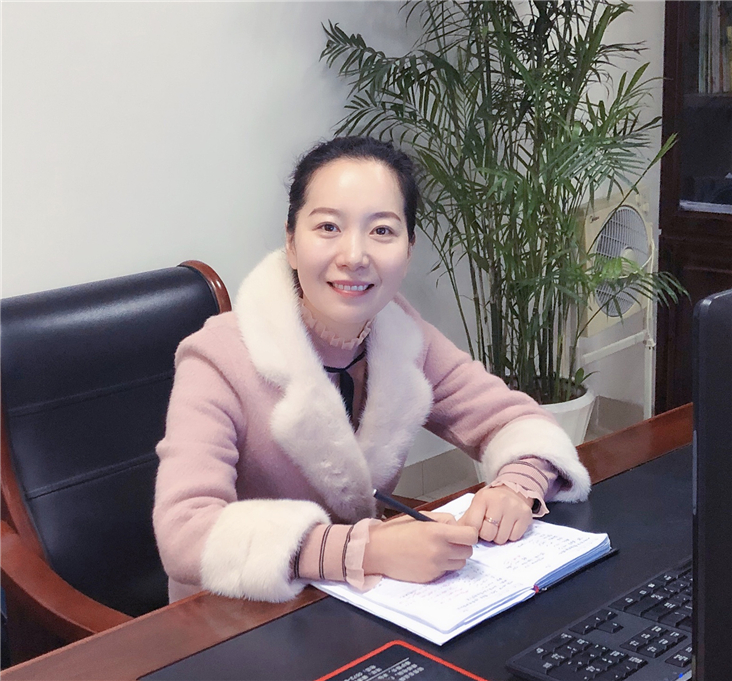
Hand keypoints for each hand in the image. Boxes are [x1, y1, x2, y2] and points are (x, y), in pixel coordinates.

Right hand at [363, 512, 477, 582]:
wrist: (377, 551)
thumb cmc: (396, 531)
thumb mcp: (421, 517)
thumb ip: (443, 520)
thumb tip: (457, 526)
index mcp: (437, 532)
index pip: (471, 536)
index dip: (469, 533)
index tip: (463, 532)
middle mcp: (439, 551)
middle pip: (468, 551)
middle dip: (462, 545)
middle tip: (450, 541)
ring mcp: (435, 566)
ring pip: (460, 563)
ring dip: (454, 557)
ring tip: (438, 550)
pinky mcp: (430, 577)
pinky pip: (446, 572)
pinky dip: (442, 565)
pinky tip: (427, 558)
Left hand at [458, 486, 531, 543]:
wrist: (513, 491)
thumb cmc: (491, 502)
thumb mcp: (477, 505)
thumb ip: (466, 520)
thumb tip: (457, 534)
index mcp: (483, 498)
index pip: (473, 525)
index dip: (474, 531)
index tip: (478, 527)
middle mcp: (499, 501)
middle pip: (488, 534)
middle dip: (487, 535)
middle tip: (490, 528)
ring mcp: (514, 508)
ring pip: (502, 538)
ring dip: (499, 537)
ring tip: (499, 527)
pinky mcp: (525, 515)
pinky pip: (514, 537)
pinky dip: (510, 536)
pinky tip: (509, 526)